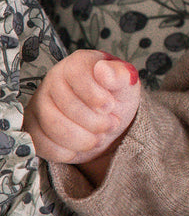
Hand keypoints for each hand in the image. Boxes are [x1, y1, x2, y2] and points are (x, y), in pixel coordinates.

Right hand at [23, 50, 140, 176]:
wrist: (108, 120)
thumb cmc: (116, 98)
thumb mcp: (127, 86)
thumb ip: (120, 75)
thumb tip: (104, 70)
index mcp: (77, 64)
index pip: (76, 75)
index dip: (95, 95)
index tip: (110, 106)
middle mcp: (53, 80)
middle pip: (66, 105)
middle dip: (95, 122)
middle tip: (111, 124)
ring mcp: (39, 103)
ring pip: (53, 126)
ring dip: (83, 139)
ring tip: (99, 137)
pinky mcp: (34, 126)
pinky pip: (42, 144)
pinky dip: (67, 151)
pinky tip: (82, 144)